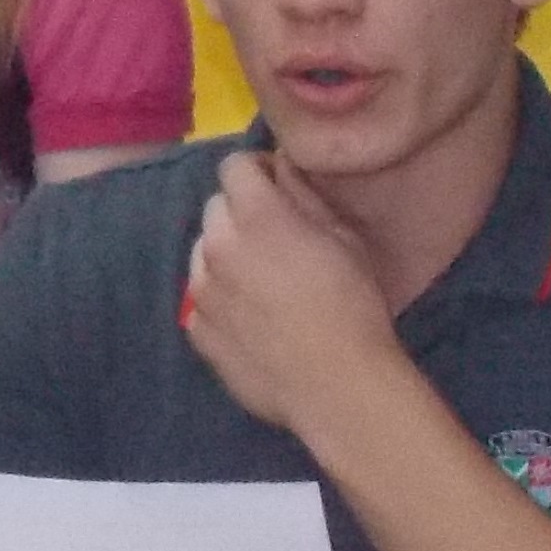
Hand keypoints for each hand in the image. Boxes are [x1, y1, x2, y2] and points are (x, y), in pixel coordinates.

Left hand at [181, 151, 401, 444]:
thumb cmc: (355, 306)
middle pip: (215, 207)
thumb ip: (303, 196)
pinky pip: (201, 298)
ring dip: (226, 254)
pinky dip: (221, 298)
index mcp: (257, 216)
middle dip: (242, 212)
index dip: (257, 171)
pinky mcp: (196, 328)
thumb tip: (280, 169)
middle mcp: (217, 246)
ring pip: (202, 251)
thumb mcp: (343, 238)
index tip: (276, 188)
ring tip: (264, 283)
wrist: (337, 385)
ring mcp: (200, 289)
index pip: (233, 166)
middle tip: (276, 238)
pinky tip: (254, 319)